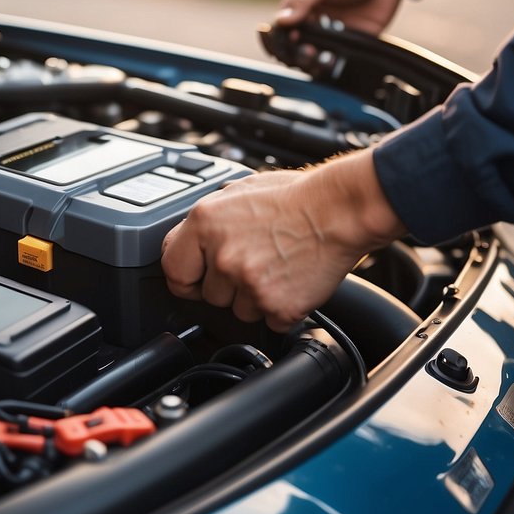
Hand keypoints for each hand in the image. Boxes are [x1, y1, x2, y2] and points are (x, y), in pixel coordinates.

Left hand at [160, 151, 406, 331]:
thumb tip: (193, 238)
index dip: (185, 278)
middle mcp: (222, 256)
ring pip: (239, 311)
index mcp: (204, 224)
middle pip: (209, 295)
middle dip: (228, 285)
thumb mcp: (238, 191)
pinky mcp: (277, 306)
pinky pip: (270, 321)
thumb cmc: (297, 196)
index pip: (173, 269)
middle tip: (255, 262)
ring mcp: (249, 284)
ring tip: (277, 267)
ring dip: (255, 298)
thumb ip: (209, 219)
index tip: (194, 281)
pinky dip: (282, 309)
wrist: (340, 210)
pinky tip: (291, 281)